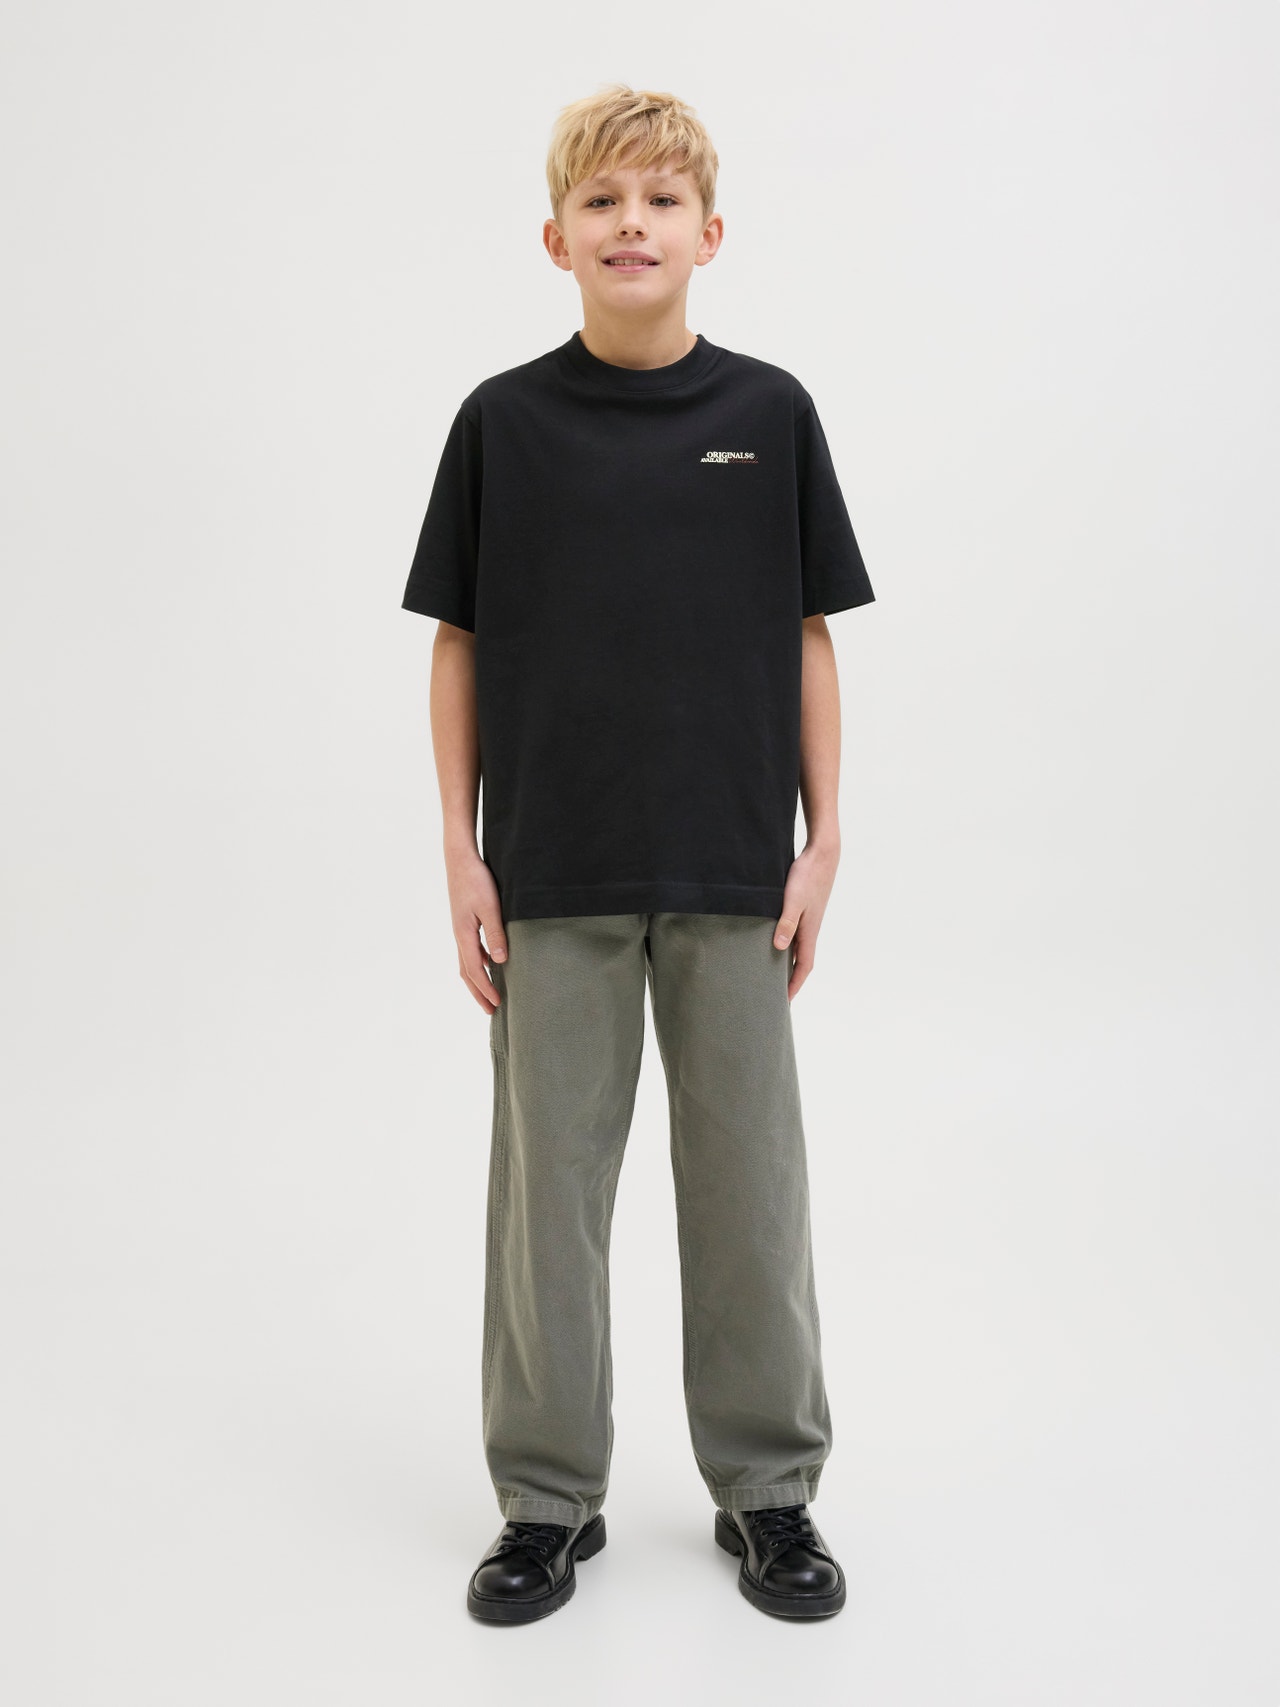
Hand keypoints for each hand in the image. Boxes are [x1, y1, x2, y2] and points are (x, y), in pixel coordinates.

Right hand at [446, 849, 507, 1014]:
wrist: (460, 859)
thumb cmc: (476, 880)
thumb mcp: (490, 907)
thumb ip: (495, 934)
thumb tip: (500, 961)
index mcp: (464, 935)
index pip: (475, 970)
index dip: (486, 989)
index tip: (498, 1005)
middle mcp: (459, 936)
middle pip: (467, 972)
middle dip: (478, 992)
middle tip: (490, 1011)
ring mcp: (460, 929)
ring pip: (466, 962)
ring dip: (477, 980)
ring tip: (488, 992)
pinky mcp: (463, 922)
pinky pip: (469, 950)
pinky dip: (477, 963)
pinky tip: (489, 962)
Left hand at [773, 838, 839, 1001]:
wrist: (822, 854)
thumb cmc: (807, 876)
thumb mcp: (793, 901)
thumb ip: (786, 923)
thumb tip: (780, 948)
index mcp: (809, 931)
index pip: (803, 966)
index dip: (794, 985)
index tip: (785, 1002)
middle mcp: (810, 929)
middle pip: (801, 961)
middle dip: (790, 979)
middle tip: (776, 994)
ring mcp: (809, 919)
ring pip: (798, 947)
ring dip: (788, 962)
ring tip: (773, 973)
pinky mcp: (805, 909)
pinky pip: (795, 934)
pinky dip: (787, 944)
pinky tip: (776, 942)